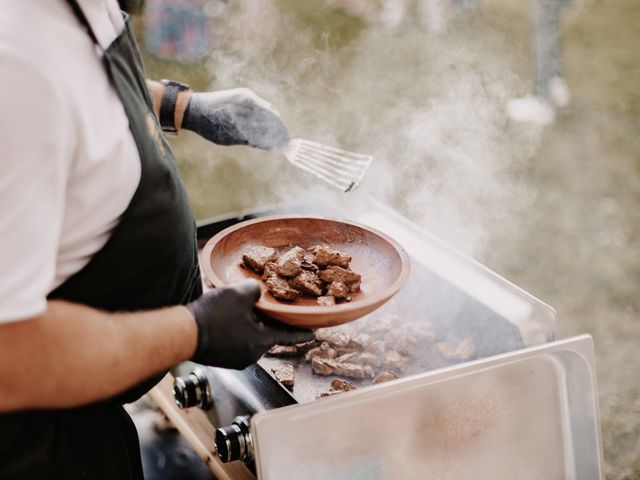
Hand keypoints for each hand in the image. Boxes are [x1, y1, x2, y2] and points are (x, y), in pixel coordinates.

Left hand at [182, 88, 290, 148]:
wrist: (190, 110)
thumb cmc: (209, 124)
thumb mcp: (232, 136)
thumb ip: (253, 139)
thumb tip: (271, 145)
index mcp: (248, 103)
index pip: (272, 117)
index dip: (280, 131)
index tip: (286, 143)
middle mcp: (248, 96)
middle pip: (271, 113)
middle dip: (277, 128)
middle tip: (283, 143)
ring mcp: (244, 96)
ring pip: (264, 111)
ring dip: (270, 125)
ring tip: (274, 140)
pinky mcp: (239, 98)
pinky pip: (256, 110)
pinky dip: (261, 121)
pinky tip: (262, 132)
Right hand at [186, 279, 313, 368]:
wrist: (183, 333)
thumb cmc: (213, 316)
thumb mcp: (239, 293)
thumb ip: (254, 290)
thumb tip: (256, 291)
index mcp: (261, 342)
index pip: (288, 337)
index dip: (302, 333)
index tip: (313, 334)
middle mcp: (251, 354)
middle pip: (267, 336)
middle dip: (269, 323)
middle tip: (269, 311)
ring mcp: (236, 359)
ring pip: (250, 338)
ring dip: (250, 326)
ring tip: (243, 311)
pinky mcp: (222, 358)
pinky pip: (236, 342)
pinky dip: (237, 331)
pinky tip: (227, 318)